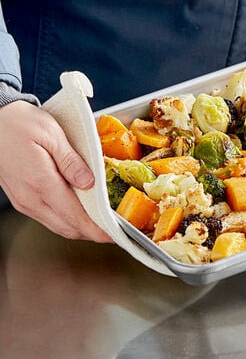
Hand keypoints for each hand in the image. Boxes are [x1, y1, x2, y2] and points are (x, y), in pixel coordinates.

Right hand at [0, 101, 112, 242]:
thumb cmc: (19, 123)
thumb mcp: (52, 134)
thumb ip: (71, 161)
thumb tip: (89, 183)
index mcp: (41, 182)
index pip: (75, 216)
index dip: (96, 229)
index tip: (113, 234)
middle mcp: (30, 198)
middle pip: (67, 227)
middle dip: (91, 232)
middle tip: (113, 230)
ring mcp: (24, 201)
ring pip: (56, 225)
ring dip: (79, 227)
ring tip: (101, 222)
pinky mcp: (21, 198)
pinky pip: (47, 216)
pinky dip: (66, 219)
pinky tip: (79, 211)